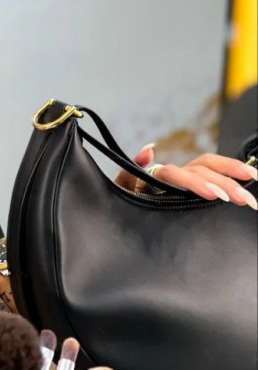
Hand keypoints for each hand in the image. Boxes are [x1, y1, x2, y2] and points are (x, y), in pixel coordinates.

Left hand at [116, 143, 257, 208]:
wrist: (126, 221)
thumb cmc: (127, 203)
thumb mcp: (123, 191)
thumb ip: (129, 173)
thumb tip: (149, 149)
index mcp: (156, 176)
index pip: (177, 174)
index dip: (195, 182)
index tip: (214, 195)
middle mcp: (175, 175)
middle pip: (201, 170)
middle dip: (223, 182)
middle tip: (245, 199)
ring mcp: (186, 180)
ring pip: (210, 169)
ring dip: (231, 173)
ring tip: (253, 180)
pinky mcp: (195, 189)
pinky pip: (212, 177)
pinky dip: (230, 174)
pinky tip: (249, 177)